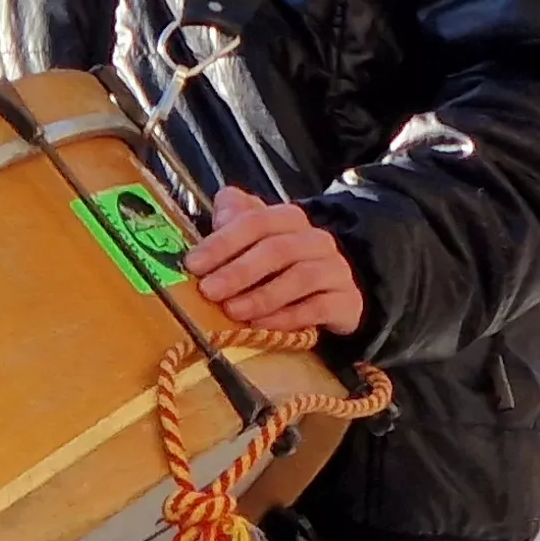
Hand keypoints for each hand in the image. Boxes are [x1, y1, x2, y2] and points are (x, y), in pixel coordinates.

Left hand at [185, 187, 365, 336]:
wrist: (332, 295)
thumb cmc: (282, 268)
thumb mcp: (256, 241)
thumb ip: (235, 221)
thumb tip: (218, 215)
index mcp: (289, 219)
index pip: (256, 222)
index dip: (223, 242)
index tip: (193, 264)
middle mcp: (315, 240)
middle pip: (277, 249)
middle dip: (238, 271)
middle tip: (208, 291)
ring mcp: (335, 270)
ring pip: (300, 277)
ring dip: (262, 296)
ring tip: (232, 311)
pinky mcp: (346, 301)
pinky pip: (318, 308)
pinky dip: (287, 318)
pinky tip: (261, 325)